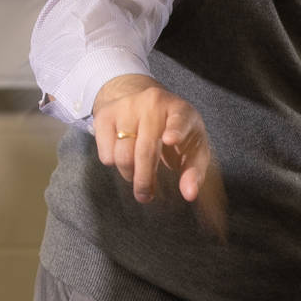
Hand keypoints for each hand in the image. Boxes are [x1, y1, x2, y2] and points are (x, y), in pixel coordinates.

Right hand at [91, 74, 227, 239]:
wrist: (145, 103)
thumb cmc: (177, 133)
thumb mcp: (193, 148)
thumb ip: (195, 172)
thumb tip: (190, 194)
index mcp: (181, 111)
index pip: (180, 120)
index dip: (176, 130)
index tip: (170, 139)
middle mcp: (153, 103)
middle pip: (146, 149)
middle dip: (144, 179)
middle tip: (145, 197)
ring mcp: (127, 106)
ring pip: (122, 153)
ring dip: (128, 173)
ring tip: (136, 176)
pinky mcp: (106, 114)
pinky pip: (105, 150)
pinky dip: (112, 162)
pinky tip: (123, 158)